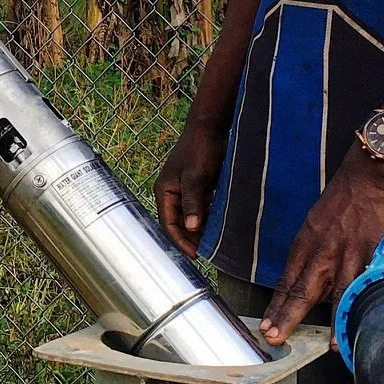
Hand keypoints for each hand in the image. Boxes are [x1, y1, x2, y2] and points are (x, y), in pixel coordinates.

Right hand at [154, 119, 228, 257]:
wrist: (211, 127)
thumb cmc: (200, 149)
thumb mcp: (196, 176)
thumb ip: (193, 201)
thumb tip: (191, 227)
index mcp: (164, 191)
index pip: (168, 224)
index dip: (181, 241)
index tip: (196, 255)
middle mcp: (171, 193)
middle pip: (178, 223)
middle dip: (190, 239)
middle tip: (207, 254)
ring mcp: (184, 190)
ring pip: (190, 218)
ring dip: (199, 231)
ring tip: (213, 246)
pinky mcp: (197, 188)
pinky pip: (200, 209)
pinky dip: (207, 220)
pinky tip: (219, 228)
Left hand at [260, 150, 383, 345]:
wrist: (365, 180)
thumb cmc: (339, 205)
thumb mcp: (313, 227)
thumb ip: (310, 255)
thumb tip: (307, 282)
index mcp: (304, 246)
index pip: (286, 282)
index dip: (276, 307)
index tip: (266, 327)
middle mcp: (321, 253)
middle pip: (301, 291)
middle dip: (287, 317)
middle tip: (275, 338)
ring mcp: (346, 256)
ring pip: (336, 294)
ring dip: (331, 323)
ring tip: (328, 347)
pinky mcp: (371, 254)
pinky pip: (365, 284)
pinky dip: (363, 305)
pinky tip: (363, 321)